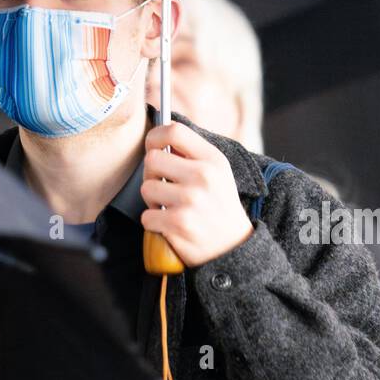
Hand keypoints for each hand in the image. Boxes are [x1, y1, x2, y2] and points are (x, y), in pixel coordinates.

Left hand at [140, 123, 253, 266]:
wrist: (234, 248)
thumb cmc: (219, 207)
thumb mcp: (217, 174)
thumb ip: (191, 154)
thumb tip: (158, 139)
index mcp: (213, 159)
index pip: (174, 131)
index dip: (155, 136)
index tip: (152, 146)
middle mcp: (203, 176)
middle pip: (152, 159)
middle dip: (151, 174)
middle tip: (163, 186)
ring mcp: (190, 200)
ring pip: (146, 188)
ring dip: (152, 201)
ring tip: (169, 207)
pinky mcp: (178, 223)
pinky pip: (146, 216)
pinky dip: (153, 223)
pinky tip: (169, 225)